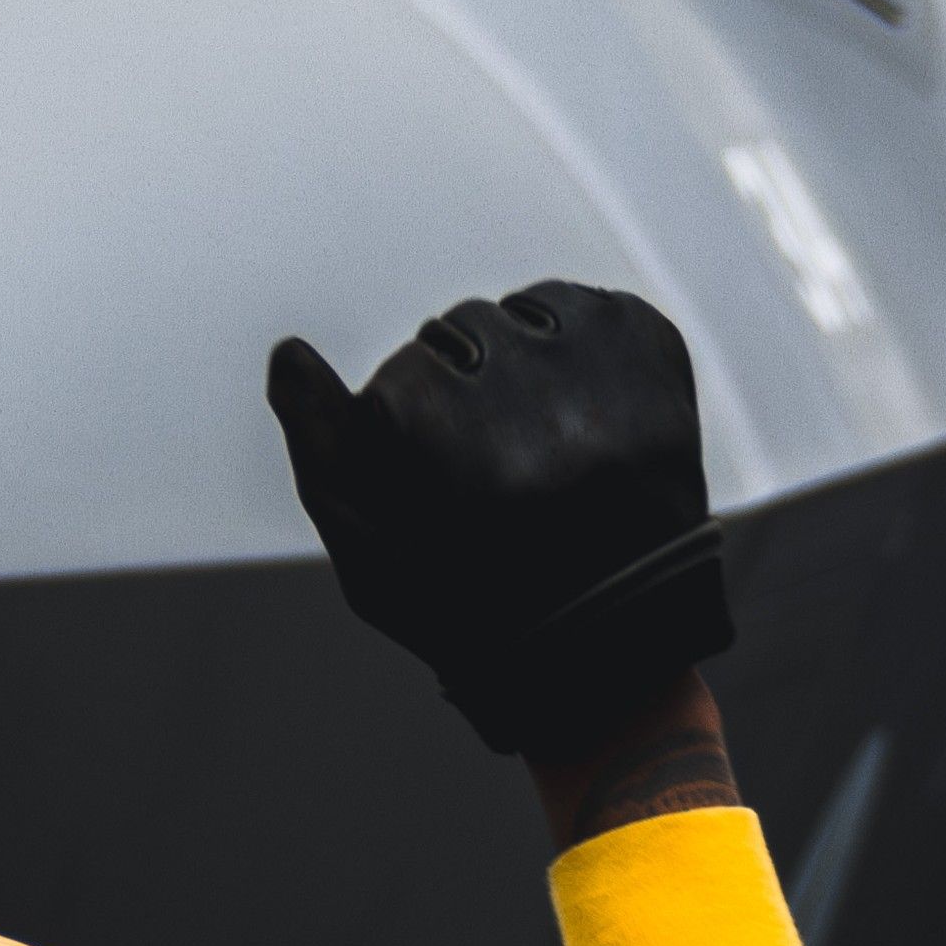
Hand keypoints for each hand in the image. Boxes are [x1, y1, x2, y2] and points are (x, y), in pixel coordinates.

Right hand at [261, 280, 731, 761]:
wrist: (605, 639)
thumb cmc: (470, 604)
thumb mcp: (371, 554)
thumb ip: (320, 446)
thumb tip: (288, 354)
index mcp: (464, 457)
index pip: (400, 381)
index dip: (403, 437)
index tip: (439, 492)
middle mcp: (544, 412)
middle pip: (462, 332)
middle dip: (460, 388)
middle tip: (493, 466)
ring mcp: (613, 384)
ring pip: (524, 312)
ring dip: (514, 359)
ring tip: (535, 436)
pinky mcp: (656, 358)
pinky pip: (592, 306)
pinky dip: (574, 344)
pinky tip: (575, 407)